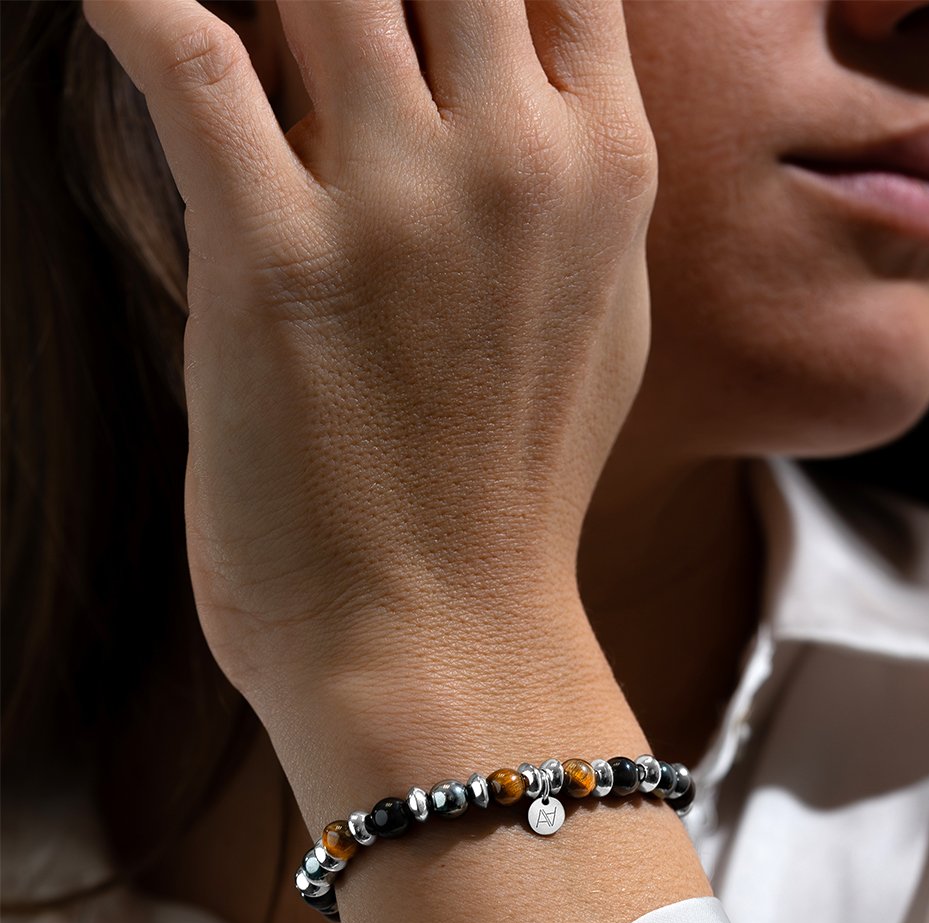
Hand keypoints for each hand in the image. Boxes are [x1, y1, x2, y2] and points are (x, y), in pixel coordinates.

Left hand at [80, 0, 658, 705]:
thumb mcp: (596, 325)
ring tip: (233, 48)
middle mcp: (519, 158)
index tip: (419, 9)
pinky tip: (115, 3)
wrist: (445, 644)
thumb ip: (570, 188)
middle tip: (312, 35)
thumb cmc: (509, 497)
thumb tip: (515, 89)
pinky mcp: (273, 256)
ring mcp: (400, 204)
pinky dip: (131, 1)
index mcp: (605, 169)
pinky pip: (180, 45)